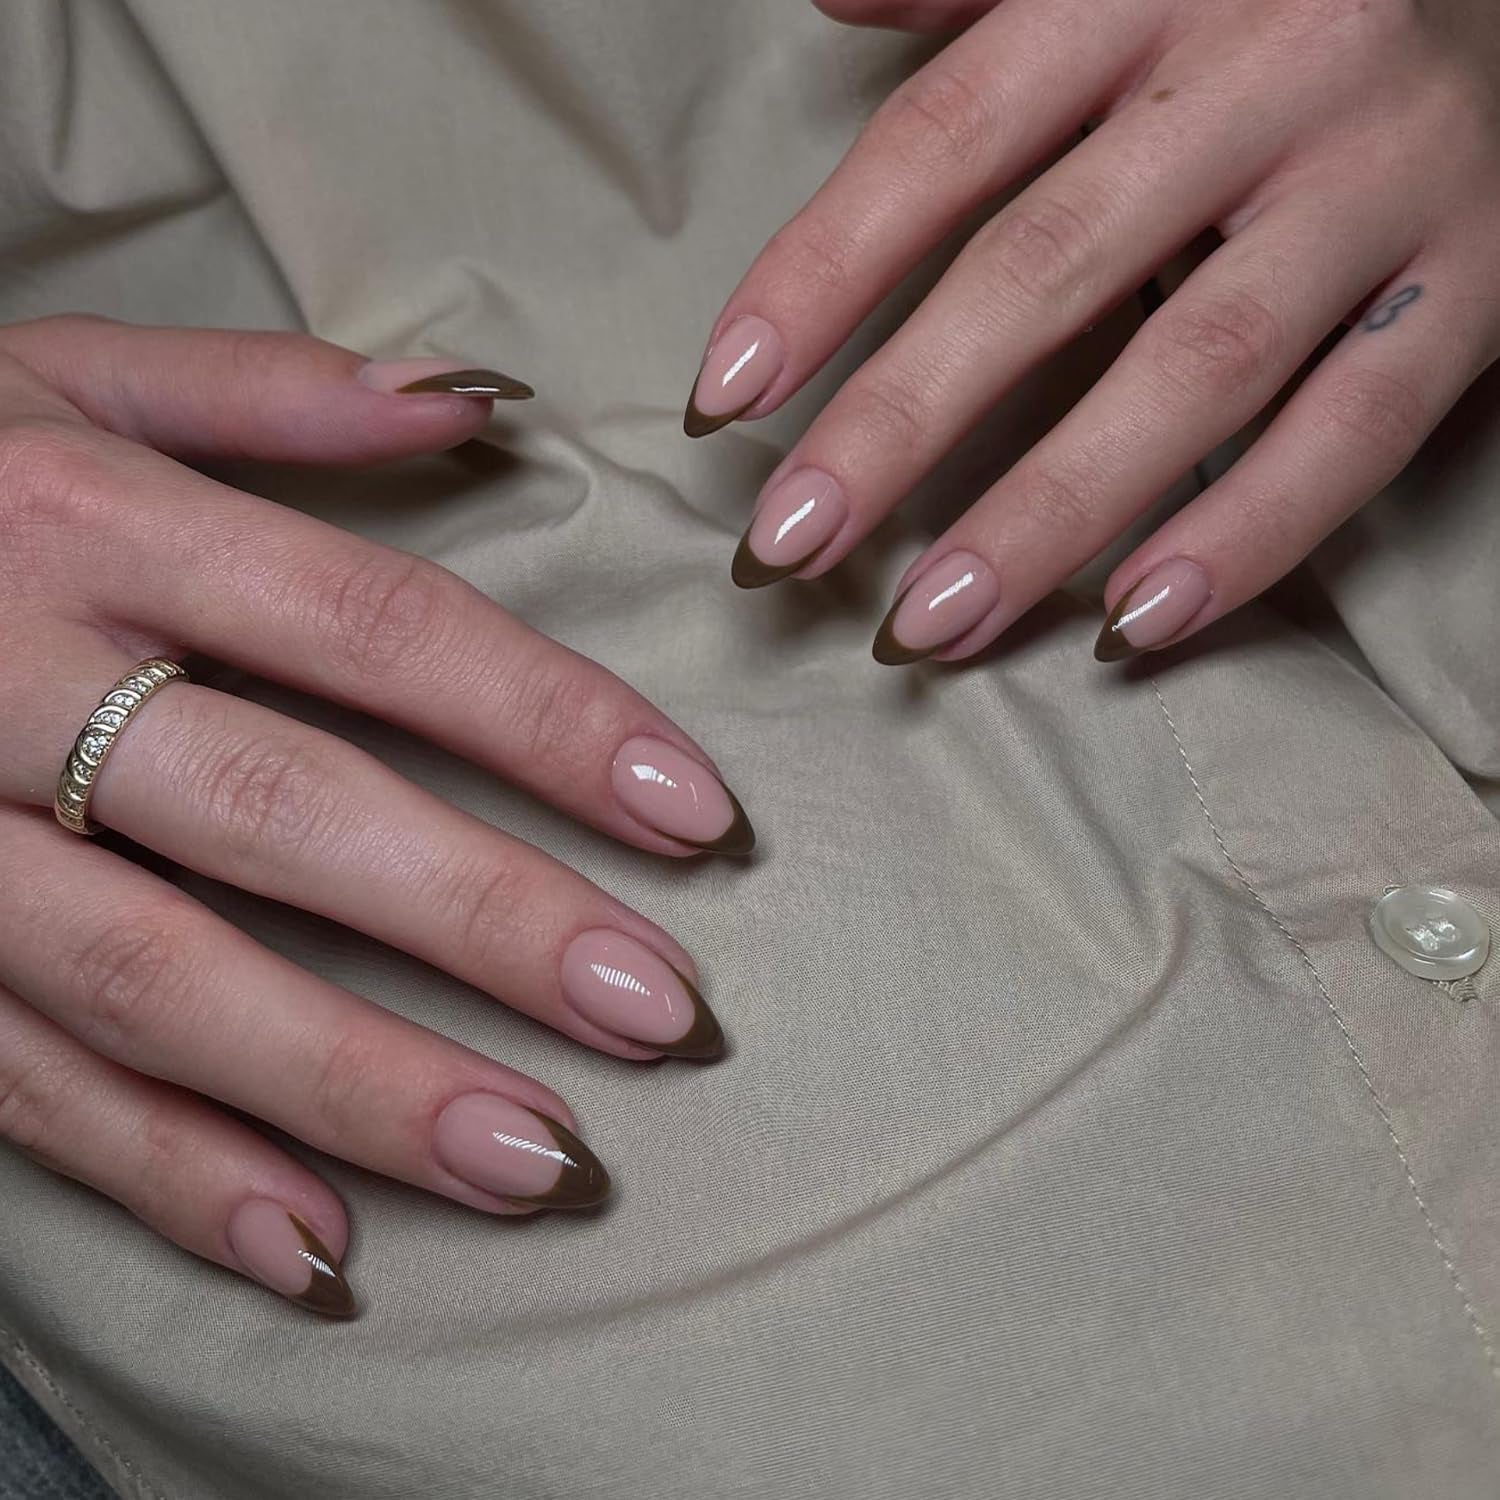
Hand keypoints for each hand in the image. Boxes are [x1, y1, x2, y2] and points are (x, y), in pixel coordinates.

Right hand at [0, 316, 750, 1315]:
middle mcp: (15, 682)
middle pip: (286, 814)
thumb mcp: (61, 374)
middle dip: (483, 924)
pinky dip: (167, 1176)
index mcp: (91, 522)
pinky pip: (24, 1089)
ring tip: (529, 1159)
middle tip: (655, 1014)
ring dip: (353, 1086)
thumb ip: (269, 392)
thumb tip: (478, 402)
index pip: (375, 628)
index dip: (548, 720)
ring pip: (160, 979)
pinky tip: (314, 1246)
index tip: (697, 815)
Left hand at [689, 0, 1499, 660]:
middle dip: (903, 423)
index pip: (944, 143)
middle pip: (1047, 268)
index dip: (821, 275)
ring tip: (931, 623)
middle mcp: (1267, 70)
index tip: (725, 401)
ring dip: (1051, 512)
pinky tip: (1135, 621)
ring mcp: (1382, 182)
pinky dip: (1249, 533)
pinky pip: (1360, 429)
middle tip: (792, 545)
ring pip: (1198, 369)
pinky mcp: (1481, 281)